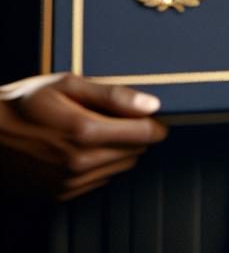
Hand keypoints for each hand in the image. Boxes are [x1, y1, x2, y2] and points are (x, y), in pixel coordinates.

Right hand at [0, 74, 167, 200]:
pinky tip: (80, 147)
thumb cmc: (23, 103)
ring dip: (118, 151)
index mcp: (85, 132)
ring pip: (119, 168)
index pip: (145, 134)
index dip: (154, 122)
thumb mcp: (68, 84)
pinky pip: (98, 181)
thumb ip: (113, 95)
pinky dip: (99, 165)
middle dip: (135, 134)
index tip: (151, 114)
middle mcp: (79, 163)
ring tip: (94, 130)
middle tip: (116, 117)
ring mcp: (68, 183)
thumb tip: (151, 104)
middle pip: (135, 152)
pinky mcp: (58, 195)